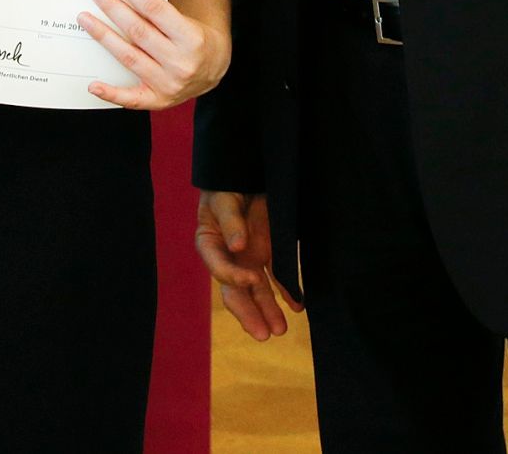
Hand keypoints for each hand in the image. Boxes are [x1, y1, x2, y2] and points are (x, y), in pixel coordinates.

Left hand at [79, 0, 230, 108]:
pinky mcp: (158, 100)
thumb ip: (159, 13)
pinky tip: (92, 85)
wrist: (214, 70)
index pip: (156, 10)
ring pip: (128, 57)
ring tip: (85, 18)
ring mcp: (168, 84)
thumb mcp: (186, 22)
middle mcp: (180, 63)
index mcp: (192, 38)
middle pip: (138, 31)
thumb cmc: (194, 40)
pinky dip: (110, 93)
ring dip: (103, 36)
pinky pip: (130, 99)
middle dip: (113, 8)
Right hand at [194, 191, 299, 340]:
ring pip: (256, 290)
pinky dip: (287, 292)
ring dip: (267, 310)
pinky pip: (277, 277)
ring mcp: (248, 258)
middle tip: (262, 334)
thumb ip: (230, 221)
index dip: (233, 276)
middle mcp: (229, 256)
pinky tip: (297, 305)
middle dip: (248, 312)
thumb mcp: (225, 198)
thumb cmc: (229, 184)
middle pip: (235, 289)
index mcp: (210, 242)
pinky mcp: (268, 254)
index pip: (218, 266)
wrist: (249, 172)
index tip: (252, 279)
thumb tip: (236, 247)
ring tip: (280, 330)